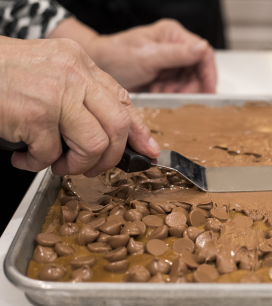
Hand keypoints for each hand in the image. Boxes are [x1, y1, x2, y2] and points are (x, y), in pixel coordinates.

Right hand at [0, 36, 159, 176]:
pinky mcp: (35, 115)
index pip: (123, 100)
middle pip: (118, 126)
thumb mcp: (53, 74)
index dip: (139, 131)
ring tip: (55, 163)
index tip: (148, 150)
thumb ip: (83, 97)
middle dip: (109, 158)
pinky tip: (24, 156)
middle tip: (89, 166)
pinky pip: (51, 155)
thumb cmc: (5, 76)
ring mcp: (56, 94)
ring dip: (77, 165)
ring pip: (95, 145)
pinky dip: (37, 164)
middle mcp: (74, 75)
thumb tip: (114, 132)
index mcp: (81, 64)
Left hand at [50, 18, 216, 92]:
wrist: (99, 67)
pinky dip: (171, 94)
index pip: (203, 53)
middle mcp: (175, 47)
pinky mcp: (165, 75)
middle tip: (177, 94)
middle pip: (198, 70)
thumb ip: (177, 54)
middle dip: (190, 86)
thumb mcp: (148, 56)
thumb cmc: (117, 55)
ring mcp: (170, 62)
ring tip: (162, 92)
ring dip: (179, 91)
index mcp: (173, 35)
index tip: (208, 91)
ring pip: (189, 82)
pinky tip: (158, 92)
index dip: (209, 73)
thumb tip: (203, 48)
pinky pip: (178, 88)